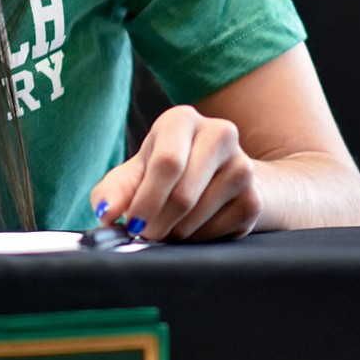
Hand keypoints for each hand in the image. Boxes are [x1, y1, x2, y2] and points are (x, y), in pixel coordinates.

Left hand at [90, 106, 261, 242]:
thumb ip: (113, 191)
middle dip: (158, 223)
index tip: (132, 224)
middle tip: (147, 233)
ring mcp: (243, 165)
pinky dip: (197, 239)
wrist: (219, 180)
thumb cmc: (166, 175)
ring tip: (169, 226)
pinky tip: (193, 228)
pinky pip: (219, 231)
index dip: (146, 200)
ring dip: (176, 233)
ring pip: (199, 216)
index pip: (167, 163)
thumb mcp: (135, 175)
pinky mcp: (254, 198)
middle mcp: (219, 133)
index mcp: (182, 120)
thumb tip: (105, 214)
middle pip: (184, 194)